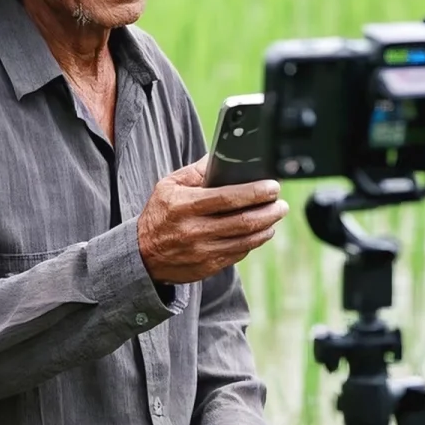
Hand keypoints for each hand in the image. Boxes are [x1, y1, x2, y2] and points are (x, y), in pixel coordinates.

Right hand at [138, 157, 287, 284]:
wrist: (142, 254)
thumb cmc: (159, 214)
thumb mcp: (168, 186)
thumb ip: (196, 171)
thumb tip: (222, 157)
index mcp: (185, 206)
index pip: (228, 198)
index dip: (255, 192)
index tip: (273, 187)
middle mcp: (194, 230)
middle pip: (243, 221)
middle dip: (269, 212)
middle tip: (281, 204)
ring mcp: (202, 251)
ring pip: (245, 240)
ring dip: (266, 228)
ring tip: (274, 217)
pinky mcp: (208, 266)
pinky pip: (238, 254)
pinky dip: (253, 242)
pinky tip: (259, 232)